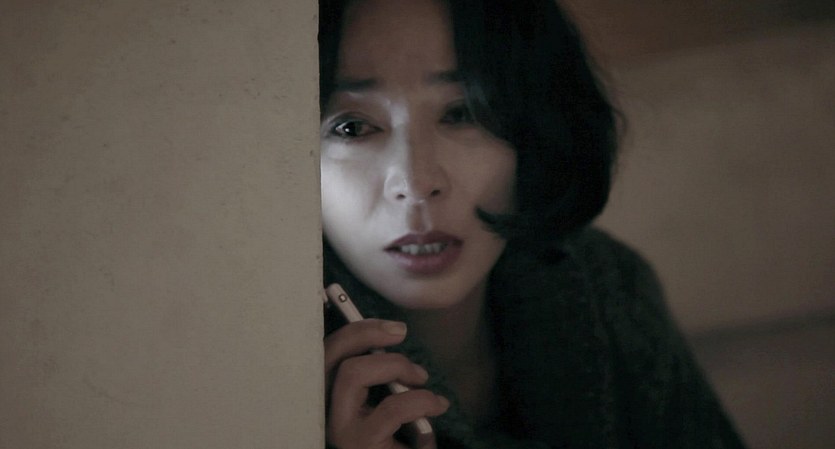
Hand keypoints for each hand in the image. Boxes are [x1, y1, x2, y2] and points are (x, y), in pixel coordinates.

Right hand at [325, 319, 448, 448]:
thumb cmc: (399, 443)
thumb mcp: (386, 405)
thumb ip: (381, 380)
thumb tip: (392, 338)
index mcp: (330, 400)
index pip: (326, 354)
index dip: (355, 331)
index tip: (392, 327)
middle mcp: (325, 414)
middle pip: (331, 355)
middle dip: (367, 334)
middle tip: (401, 334)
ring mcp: (340, 431)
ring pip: (353, 373)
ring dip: (395, 365)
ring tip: (422, 379)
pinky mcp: (361, 446)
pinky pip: (391, 407)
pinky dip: (420, 400)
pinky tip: (436, 408)